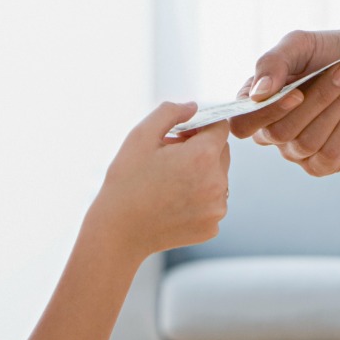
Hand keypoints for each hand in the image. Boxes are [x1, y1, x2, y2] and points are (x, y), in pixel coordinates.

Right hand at [90, 103, 229, 261]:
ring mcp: (216, 208)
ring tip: (170, 181)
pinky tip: (173, 202)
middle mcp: (217, 183)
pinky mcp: (212, 226)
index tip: (180, 135)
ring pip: (218, 177)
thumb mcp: (141, 136)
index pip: (220, 127)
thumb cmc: (126, 181)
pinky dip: (199, 198)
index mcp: (203, 156)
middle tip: (171, 158)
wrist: (117, 232)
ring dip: (202, 174)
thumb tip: (193, 106)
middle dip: (202, 149)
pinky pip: (213, 202)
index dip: (201, 126)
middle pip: (222, 152)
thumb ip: (170, 112)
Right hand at [231, 17, 339, 176]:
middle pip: (280, 133)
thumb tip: (257, 95)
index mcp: (256, 104)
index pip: (242, 125)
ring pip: (306, 143)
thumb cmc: (332, 51)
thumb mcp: (300, 44)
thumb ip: (272, 62)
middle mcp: (272, 132)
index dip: (267, 113)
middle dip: (317, 99)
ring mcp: (298, 151)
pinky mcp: (326, 162)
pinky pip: (328, 155)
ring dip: (335, 107)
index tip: (297, 91)